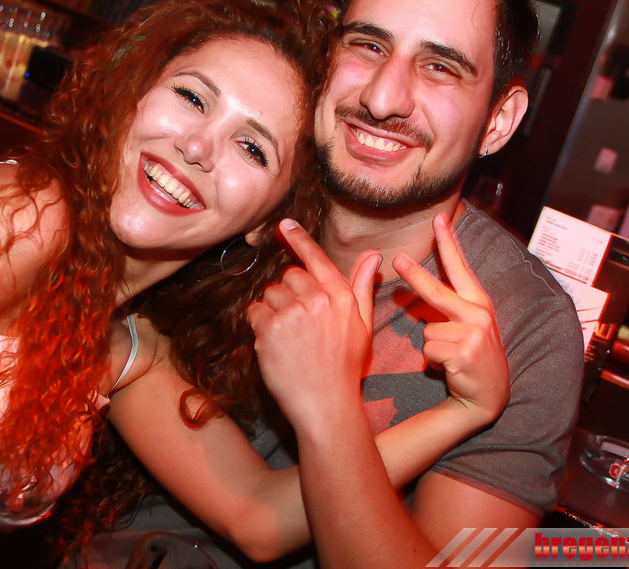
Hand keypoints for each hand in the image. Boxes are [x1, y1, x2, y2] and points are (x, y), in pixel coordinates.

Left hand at [248, 219, 380, 426]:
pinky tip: (274, 343)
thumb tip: (373, 256)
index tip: (284, 225)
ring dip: (273, 310)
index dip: (299, 240)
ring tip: (288, 337)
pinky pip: (254, 311)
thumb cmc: (345, 367)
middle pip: (289, 276)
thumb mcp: (362, 325)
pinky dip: (258, 325)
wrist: (326, 403)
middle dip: (289, 294)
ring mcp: (292, 312)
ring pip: (270, 293)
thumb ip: (362, 287)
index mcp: (340, 295)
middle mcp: (317, 298)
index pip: (316, 258)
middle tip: (298, 322)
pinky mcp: (269, 328)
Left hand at [392, 213, 509, 426]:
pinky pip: (429, 349)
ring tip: (450, 355)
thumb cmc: (472, 354)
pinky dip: (433, 360)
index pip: (460, 267)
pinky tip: (450, 366)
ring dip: (432, 346)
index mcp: (479, 302)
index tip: (438, 218)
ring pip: (427, 331)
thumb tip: (419, 287)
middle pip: (437, 291)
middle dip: (415, 275)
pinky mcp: (463, 352)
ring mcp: (473, 333)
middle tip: (398, 258)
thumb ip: (449, 305)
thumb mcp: (468, 325)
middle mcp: (478, 314)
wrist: (488, 394)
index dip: (449, 242)